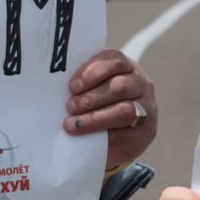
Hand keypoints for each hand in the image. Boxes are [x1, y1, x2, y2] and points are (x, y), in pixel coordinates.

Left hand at [64, 48, 157, 165]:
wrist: (113, 140)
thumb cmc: (95, 107)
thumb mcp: (91, 89)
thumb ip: (81, 84)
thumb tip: (52, 85)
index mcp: (126, 67)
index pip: (114, 60)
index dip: (92, 71)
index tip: (73, 86)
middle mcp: (140, 84)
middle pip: (121, 86)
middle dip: (91, 97)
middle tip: (70, 107)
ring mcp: (147, 108)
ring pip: (125, 110)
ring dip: (95, 118)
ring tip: (73, 124)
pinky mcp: (146, 132)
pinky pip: (126, 134)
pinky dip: (104, 136)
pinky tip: (87, 138)